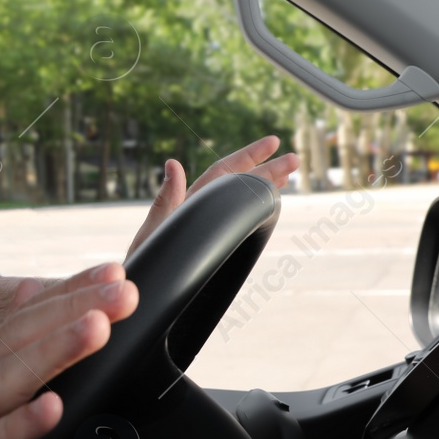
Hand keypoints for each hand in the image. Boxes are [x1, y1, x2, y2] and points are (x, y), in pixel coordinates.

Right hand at [0, 262, 137, 438]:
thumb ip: (3, 347)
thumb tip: (34, 294)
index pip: (27, 319)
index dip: (70, 293)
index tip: (114, 273)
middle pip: (22, 338)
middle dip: (75, 310)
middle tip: (122, 291)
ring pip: (7, 380)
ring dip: (54, 351)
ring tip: (96, 330)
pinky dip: (20, 426)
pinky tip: (52, 410)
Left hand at [125, 135, 299, 260]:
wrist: (142, 295)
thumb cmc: (142, 266)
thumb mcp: (153, 231)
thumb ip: (166, 200)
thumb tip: (173, 163)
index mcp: (187, 202)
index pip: (222, 172)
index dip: (248, 156)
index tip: (274, 143)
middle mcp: (199, 211)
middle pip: (239, 183)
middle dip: (267, 170)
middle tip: (296, 160)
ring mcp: (207, 228)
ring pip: (241, 201)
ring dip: (265, 187)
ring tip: (290, 175)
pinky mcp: (214, 247)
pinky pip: (239, 223)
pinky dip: (256, 211)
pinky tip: (270, 206)